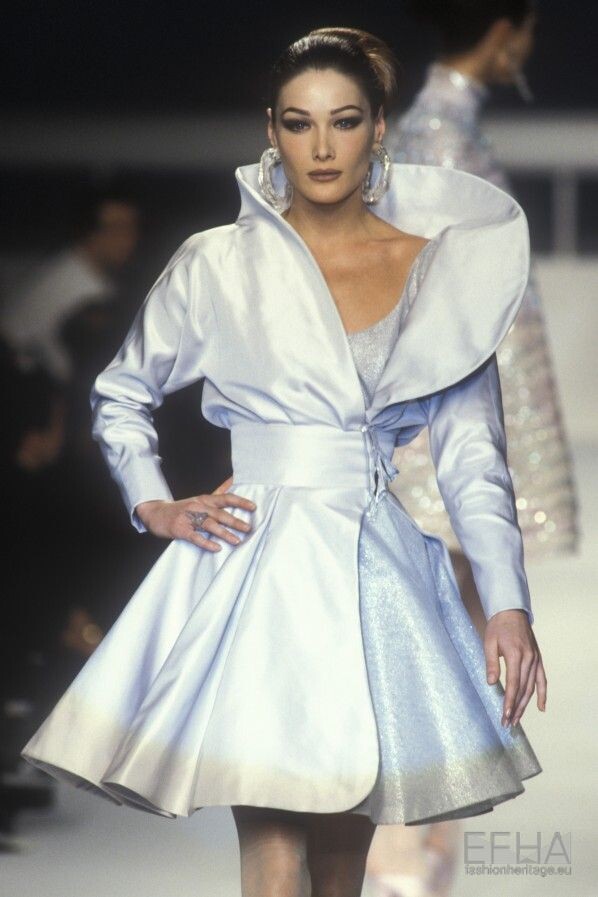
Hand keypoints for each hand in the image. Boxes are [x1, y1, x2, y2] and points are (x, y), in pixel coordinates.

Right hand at [135, 478, 254, 551]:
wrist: (156, 513)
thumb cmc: (182, 507)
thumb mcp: (200, 498)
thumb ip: (217, 493)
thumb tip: (232, 480)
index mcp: (205, 499)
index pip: (225, 498)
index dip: (240, 502)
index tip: (254, 507)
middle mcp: (198, 506)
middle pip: (219, 514)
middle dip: (235, 521)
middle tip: (249, 528)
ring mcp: (189, 518)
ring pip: (209, 525)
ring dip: (224, 533)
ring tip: (236, 541)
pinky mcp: (180, 529)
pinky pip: (195, 537)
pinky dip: (206, 543)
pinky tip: (216, 548)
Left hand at [484, 609, 546, 726]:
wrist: (511, 612)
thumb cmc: (497, 627)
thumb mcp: (489, 642)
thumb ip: (491, 663)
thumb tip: (491, 683)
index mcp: (515, 654)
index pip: (513, 684)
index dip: (509, 701)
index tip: (505, 715)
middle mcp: (528, 659)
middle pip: (523, 689)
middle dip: (516, 708)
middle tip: (508, 723)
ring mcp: (535, 660)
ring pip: (532, 687)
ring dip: (525, 705)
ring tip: (517, 719)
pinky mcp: (538, 659)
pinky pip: (542, 680)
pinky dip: (542, 694)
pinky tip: (541, 708)